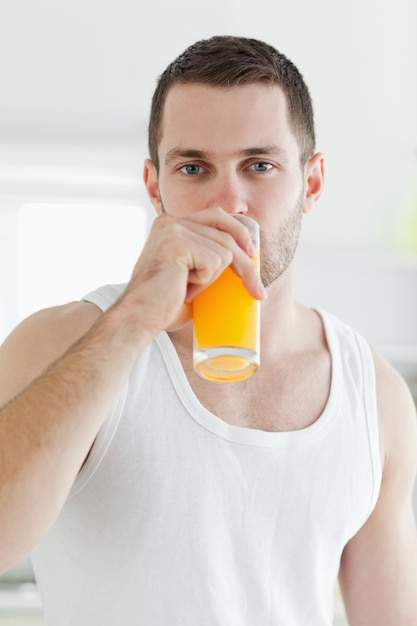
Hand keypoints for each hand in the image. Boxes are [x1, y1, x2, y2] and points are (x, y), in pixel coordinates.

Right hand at [119, 208, 264, 335]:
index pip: (217, 216)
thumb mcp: (191, 276)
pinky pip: (215, 262)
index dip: (239, 233)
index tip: (253, 256)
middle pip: (227, 235)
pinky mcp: (177, 243)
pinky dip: (204, 282)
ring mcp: (173, 229)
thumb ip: (208, 260)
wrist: (138, 319)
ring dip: (213, 279)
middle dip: (247, 264)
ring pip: (224, 251)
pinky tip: (182, 288)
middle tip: (258, 292)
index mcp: (172, 224)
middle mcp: (171, 221)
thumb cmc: (163, 305)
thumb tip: (248, 261)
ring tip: (187, 290)